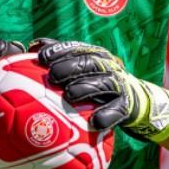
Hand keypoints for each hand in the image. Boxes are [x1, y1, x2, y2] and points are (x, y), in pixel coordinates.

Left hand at [34, 39, 168, 142]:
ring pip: (103, 83)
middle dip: (70, 67)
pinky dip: (107, 115)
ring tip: (70, 94)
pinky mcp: (127, 106)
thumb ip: (61, 58)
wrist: (136, 102)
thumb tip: (33, 46)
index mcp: (96, 55)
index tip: (41, 56)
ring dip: (86, 88)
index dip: (59, 50)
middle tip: (52, 75)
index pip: (76, 48)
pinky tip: (95, 122)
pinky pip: (117, 110)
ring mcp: (120, 85)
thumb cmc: (98, 85)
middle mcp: (109, 66)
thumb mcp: (83, 69)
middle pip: (89, 63)